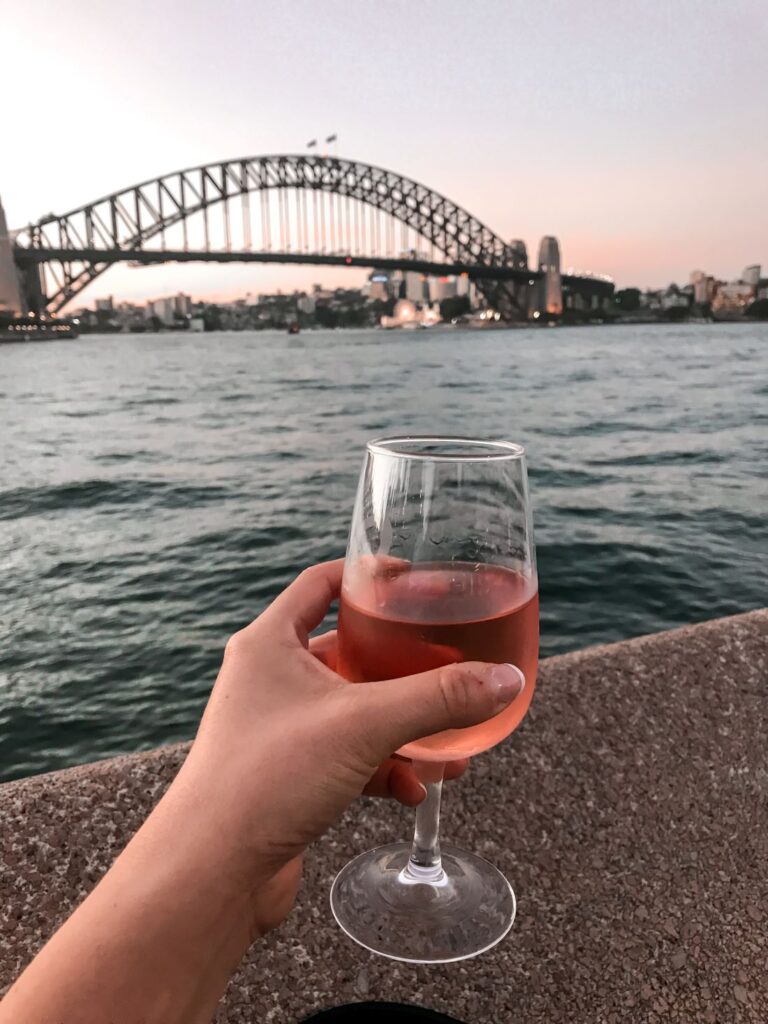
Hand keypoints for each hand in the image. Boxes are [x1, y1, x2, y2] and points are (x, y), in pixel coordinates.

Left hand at [178, 559, 523, 934]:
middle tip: (450, 661)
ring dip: (403, 726)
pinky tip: (415, 791)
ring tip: (451, 744)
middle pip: (350, 650)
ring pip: (355, 709)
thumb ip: (439, 698)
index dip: (370, 577)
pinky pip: (348, 756)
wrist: (211, 873)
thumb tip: (506, 679)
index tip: (416, 581)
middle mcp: (271, 678)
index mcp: (272, 642)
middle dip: (404, 664)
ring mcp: (279, 726)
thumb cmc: (266, 779)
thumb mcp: (364, 725)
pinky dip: (384, 768)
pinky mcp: (289, 773)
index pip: (323, 583)